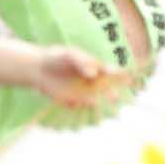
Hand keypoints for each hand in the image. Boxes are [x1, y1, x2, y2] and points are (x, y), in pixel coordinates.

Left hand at [0, 41, 119, 108]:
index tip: (128, 80)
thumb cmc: (55, 57)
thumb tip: (94, 74)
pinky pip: (82, 106)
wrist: (37, 68)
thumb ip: (82, 63)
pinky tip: (84, 105)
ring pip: (97, 99)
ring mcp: (83, 92)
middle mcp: (91, 81)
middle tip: (115, 97)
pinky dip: (85, 108)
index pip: (110, 73)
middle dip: (112, 93)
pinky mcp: (72, 101)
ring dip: (101, 103)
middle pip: (106, 89)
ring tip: (101, 104)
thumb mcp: (70, 55)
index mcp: (94, 67)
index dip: (121, 77)